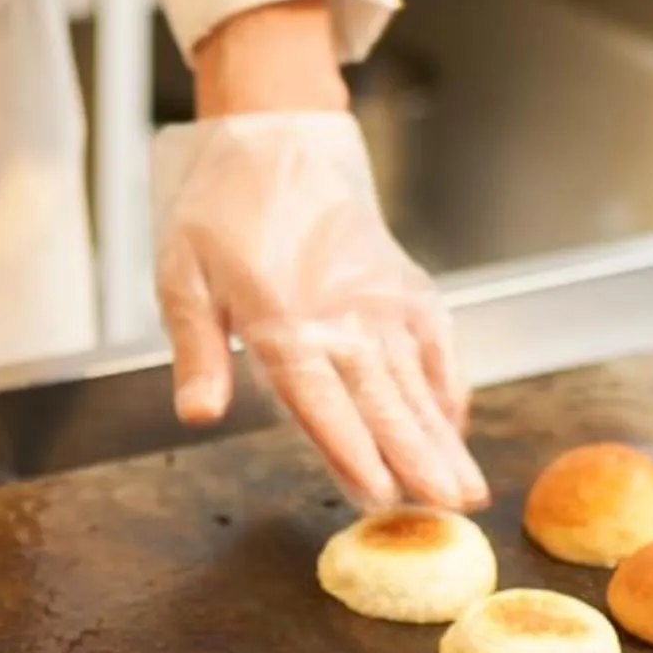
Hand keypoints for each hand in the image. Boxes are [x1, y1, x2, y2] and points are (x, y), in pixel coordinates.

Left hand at [152, 111, 487, 510]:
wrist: (276, 140)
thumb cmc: (220, 210)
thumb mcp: (182, 276)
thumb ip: (195, 352)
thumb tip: (197, 413)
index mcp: (283, 322)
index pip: (322, 403)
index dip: (352, 453)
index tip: (380, 497)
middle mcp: (343, 317)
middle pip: (385, 403)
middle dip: (420, 462)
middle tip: (452, 512)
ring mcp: (382, 302)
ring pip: (418, 383)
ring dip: (444, 440)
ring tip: (470, 490)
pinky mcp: (405, 286)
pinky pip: (437, 343)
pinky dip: (450, 386)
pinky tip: (458, 426)